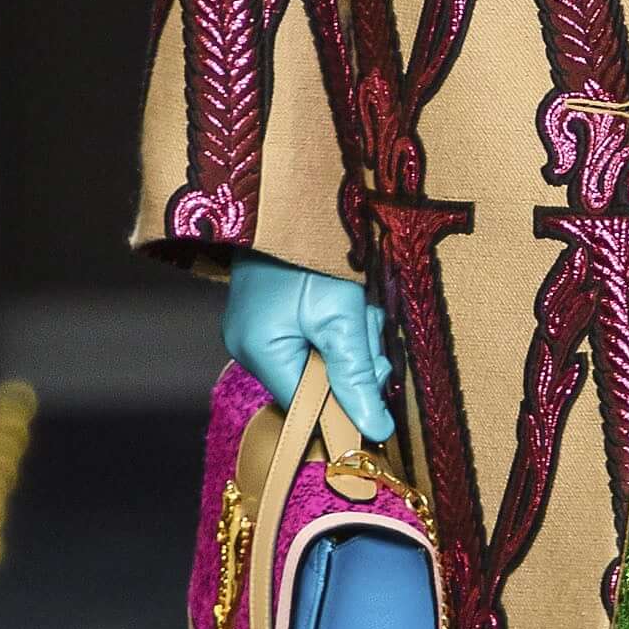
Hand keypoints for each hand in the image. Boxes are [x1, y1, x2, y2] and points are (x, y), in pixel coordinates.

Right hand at [221, 252, 395, 440]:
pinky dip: (335, 327)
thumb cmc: (311, 251)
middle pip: (316, 385)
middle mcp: (249, 348)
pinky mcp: (269, 317)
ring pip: (319, 360)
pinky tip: (344, 301)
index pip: (308, 408)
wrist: (289, 197)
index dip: (346, 405)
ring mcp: (256, 331)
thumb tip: (374, 430)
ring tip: (355, 303)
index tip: (379, 387)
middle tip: (366, 324)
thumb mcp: (342, 315)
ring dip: (348, 339)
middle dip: (352, 361)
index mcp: (260, 352)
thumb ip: (356, 376)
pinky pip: (312, 340)